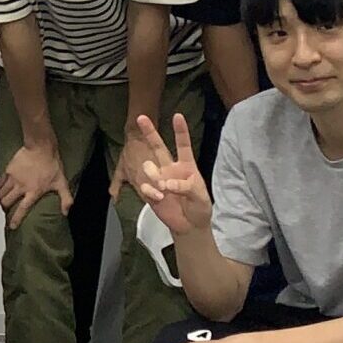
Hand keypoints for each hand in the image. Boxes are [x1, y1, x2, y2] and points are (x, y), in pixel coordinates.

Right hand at [0, 140, 71, 229]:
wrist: (41, 147)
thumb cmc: (51, 164)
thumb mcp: (62, 182)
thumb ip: (66, 199)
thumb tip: (66, 212)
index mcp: (33, 192)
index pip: (22, 210)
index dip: (16, 219)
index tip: (12, 225)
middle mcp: (21, 187)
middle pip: (7, 202)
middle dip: (5, 209)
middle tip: (6, 211)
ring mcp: (13, 179)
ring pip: (2, 194)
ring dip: (1, 199)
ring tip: (2, 202)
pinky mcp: (9, 170)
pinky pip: (1, 182)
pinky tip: (0, 190)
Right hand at [130, 113, 212, 238]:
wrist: (189, 226)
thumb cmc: (200, 207)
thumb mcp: (200, 197)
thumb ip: (186, 186)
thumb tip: (167, 183)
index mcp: (186, 166)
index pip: (183, 145)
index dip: (180, 131)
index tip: (177, 115)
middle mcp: (171, 168)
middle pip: (158, 146)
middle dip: (149, 132)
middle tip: (141, 117)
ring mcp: (159, 179)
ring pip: (149, 166)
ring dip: (154, 174)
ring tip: (163, 188)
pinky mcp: (151, 191)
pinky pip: (145, 185)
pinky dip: (151, 191)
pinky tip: (159, 198)